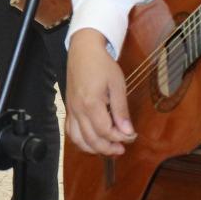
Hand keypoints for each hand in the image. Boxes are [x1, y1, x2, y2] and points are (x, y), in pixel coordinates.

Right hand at [64, 29, 134, 156]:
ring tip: (108, 148)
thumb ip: (121, 110)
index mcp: (91, 103)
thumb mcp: (117, 85)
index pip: (106, 131)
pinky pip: (70, 132)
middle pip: (92, 140)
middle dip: (108, 148)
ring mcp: (71, 110)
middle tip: (122, 149)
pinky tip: (92, 141)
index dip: (120, 138)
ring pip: (78, 140)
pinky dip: (80, 141)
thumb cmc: (102, 64)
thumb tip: (128, 132)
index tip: (132, 136)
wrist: (83, 50)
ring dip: (94, 148)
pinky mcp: (69, 109)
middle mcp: (78, 110)